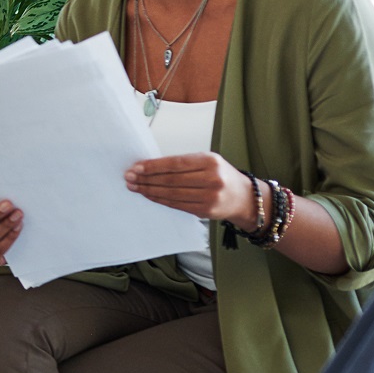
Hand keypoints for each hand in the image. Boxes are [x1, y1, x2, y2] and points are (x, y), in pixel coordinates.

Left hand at [125, 153, 260, 225]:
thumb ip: (183, 163)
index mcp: (210, 162)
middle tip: (129, 177)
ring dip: (149, 190)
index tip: (136, 167)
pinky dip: (160, 200)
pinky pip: (176, 205)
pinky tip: (149, 195)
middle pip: (171, 180)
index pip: (175, 163)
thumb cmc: (221, 175)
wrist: (243, 197)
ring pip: (172, 194)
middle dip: (147, 179)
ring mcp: (209, 198)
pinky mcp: (205, 211)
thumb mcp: (207, 161)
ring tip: (134, 186)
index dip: (153, 166)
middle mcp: (212, 180)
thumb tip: (150, 166)